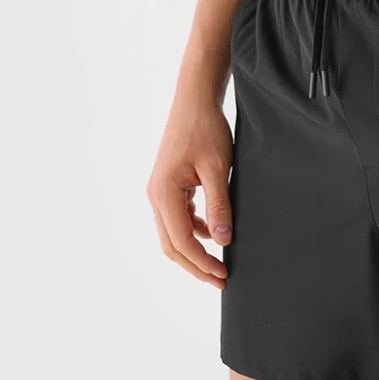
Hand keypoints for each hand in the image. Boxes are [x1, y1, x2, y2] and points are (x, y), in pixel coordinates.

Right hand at [146, 93, 234, 288]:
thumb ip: (219, 205)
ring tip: (218, 262)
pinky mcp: (168, 185)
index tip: (223, 274)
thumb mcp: (218, 168)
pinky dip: (192, 230)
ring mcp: (159, 191)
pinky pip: (177, 217)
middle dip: (195, 265)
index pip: (181, 241)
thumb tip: (223, 241)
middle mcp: (155, 195)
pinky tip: (212, 232)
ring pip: (172, 233)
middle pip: (171, 245)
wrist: (194, 100)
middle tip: (220, 279)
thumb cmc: (206, 129)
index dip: (202, 262)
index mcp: (164, 194)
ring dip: (193, 250)